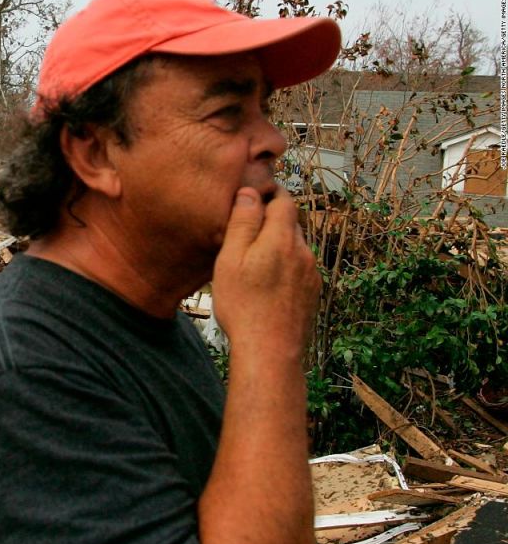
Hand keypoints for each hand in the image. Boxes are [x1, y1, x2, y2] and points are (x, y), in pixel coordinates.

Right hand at [211, 187, 320, 360]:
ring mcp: (311, 273)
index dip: (270, 193)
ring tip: (253, 262)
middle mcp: (302, 251)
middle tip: (246, 231)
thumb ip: (242, 223)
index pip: (284, 200)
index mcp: (282, 239)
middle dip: (272, 221)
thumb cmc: (244, 306)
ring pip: (295, 247)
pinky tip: (267, 285)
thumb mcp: (231, 260)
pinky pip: (299, 269)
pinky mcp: (312, 292)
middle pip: (290, 223)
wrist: (271, 350)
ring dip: (278, 246)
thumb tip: (250, 193)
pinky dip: (285, 268)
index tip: (254, 194)